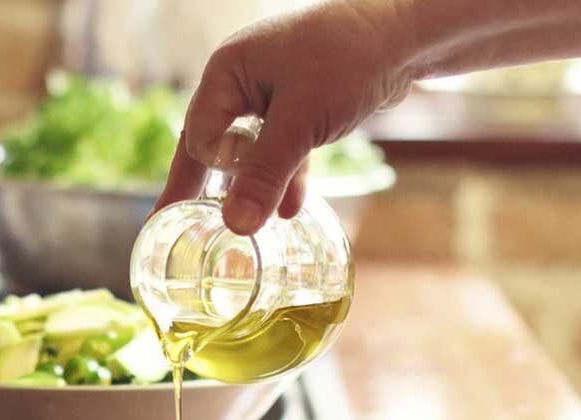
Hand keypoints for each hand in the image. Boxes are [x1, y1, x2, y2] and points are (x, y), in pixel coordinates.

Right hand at [154, 1, 414, 234]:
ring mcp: (271, 91)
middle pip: (212, 143)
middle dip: (203, 187)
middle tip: (176, 226)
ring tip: (241, 228)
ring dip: (251, 186)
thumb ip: (265, 175)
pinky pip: (281, 146)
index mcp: (226, 73)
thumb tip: (235, 226)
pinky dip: (284, 175)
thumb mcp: (300, 122)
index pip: (198, 137)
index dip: (207, 175)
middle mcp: (241, 80)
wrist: (404, 32)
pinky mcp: (301, 103)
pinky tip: (291, 210)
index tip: (214, 212)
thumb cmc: (346, 59)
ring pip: (249, 149)